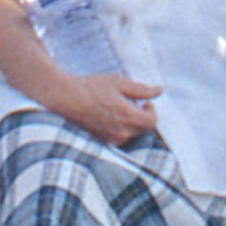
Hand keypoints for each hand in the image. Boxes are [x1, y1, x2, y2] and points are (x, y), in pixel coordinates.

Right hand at [41, 68, 164, 148]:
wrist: (65, 98)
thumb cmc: (92, 88)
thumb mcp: (119, 82)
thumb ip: (142, 89)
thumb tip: (160, 90)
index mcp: (127, 117)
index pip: (152, 122)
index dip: (152, 112)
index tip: (146, 103)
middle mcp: (121, 132)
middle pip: (143, 130)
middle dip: (142, 116)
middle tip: (132, 103)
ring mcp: (111, 139)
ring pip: (132, 134)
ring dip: (131, 123)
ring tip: (117, 108)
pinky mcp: (102, 142)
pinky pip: (120, 138)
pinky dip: (120, 128)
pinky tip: (109, 116)